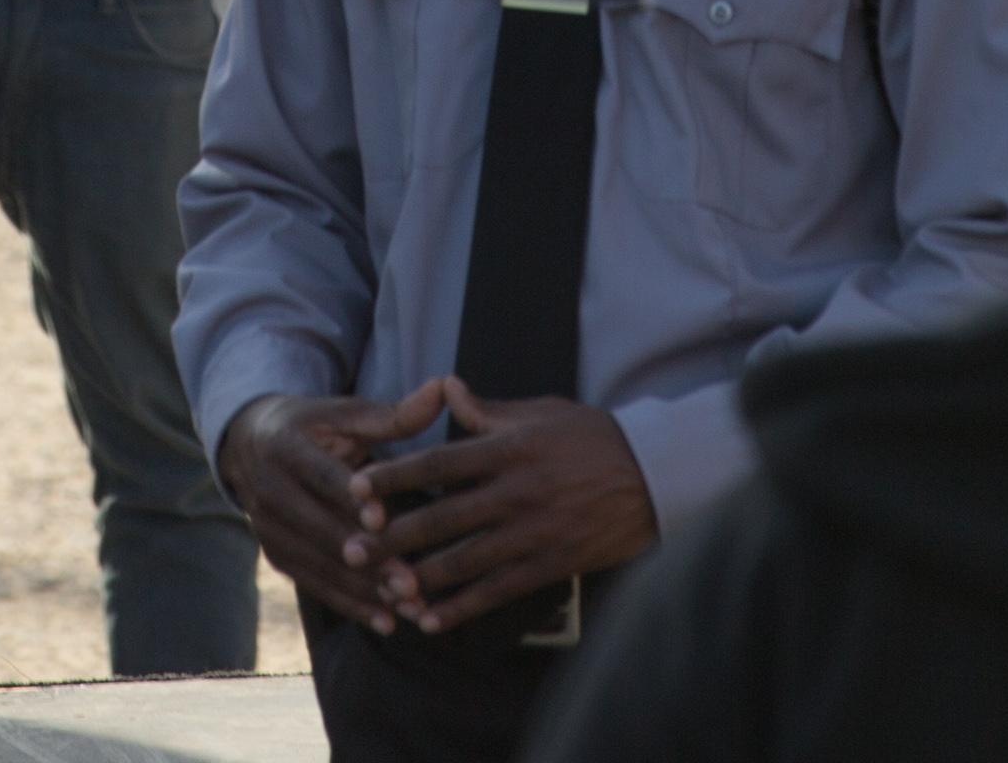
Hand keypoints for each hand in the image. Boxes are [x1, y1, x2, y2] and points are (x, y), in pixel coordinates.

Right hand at [216, 382, 445, 624]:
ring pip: (319, 565)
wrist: (252, 442)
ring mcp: (268, 528)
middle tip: (410, 582)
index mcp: (285, 447)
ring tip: (408, 607)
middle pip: (321, 530)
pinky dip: (350, 605)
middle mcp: (268, 490)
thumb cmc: (315, 425)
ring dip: (364, 590)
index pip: (321, 477)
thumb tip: (441, 389)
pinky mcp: (275, 555)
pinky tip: (386, 623)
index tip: (383, 520)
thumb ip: (394, 413)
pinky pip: (314, 585)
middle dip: (366, 559)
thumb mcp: (345, 413)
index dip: (350, 499)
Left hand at [361, 386, 658, 626]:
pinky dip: (460, 608)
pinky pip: (496, 592)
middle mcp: (515, 492)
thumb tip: (443, 387)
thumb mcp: (542, 413)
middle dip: (392, 536)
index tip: (356, 488)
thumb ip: (488, 411)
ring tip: (382, 589)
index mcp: (510, 449)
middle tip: (352, 548)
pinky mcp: (549, 565)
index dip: (395, 477)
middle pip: (441, 518)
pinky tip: (430, 620)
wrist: (654, 478)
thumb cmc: (594, 438)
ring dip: (418, 578)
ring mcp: (532, 533)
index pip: (438, 463)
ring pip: (463, 561)